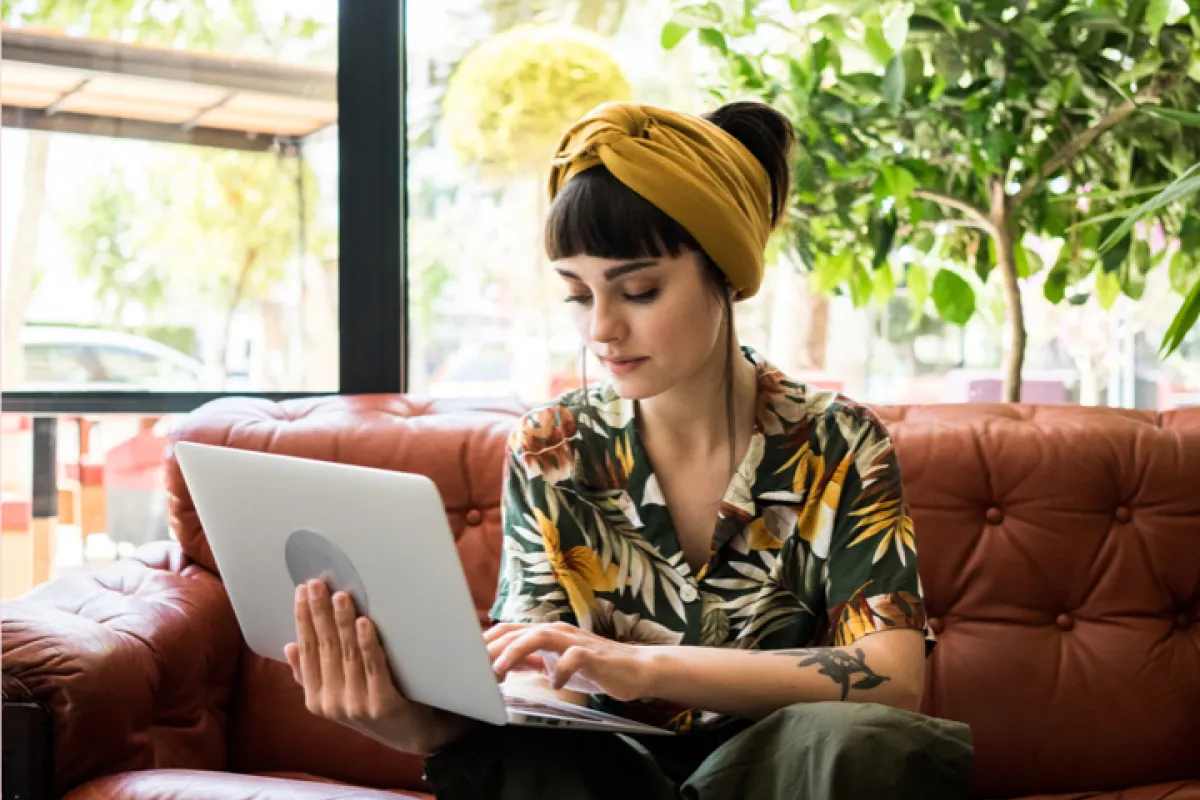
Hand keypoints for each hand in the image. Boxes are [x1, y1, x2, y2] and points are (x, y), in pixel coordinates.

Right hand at [284, 579, 471, 754]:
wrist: (413, 735)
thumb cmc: (374, 705)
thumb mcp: (338, 694)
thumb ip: (311, 675)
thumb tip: (289, 647)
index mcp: (316, 699)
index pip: (306, 650)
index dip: (303, 619)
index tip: (302, 590)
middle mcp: (331, 703)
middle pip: (324, 647)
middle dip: (319, 612)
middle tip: (318, 583)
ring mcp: (356, 705)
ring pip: (347, 653)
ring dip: (342, 622)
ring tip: (340, 595)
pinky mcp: (383, 704)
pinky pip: (374, 667)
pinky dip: (368, 643)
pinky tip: (364, 622)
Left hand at [485, 622, 657, 701]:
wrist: (634, 668)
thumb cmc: (593, 666)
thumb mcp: (555, 664)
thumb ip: (531, 661)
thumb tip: (502, 665)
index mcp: (546, 634)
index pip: (509, 630)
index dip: (486, 642)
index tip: (466, 658)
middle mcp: (558, 632)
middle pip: (518, 631)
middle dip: (493, 647)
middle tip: (473, 666)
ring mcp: (575, 641)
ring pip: (540, 635)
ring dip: (516, 651)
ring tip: (500, 671)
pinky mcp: (593, 655)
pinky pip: (574, 658)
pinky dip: (561, 669)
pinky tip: (554, 683)